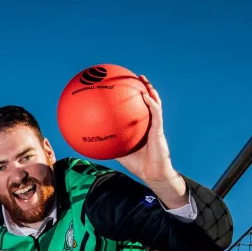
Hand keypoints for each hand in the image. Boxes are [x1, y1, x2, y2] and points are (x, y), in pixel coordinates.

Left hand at [117, 76, 180, 194]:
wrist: (152, 174)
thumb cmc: (138, 165)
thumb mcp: (120, 153)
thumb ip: (110, 145)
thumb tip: (92, 141)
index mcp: (142, 127)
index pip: (139, 108)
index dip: (134, 97)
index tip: (126, 86)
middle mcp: (150, 123)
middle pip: (148, 101)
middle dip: (143, 87)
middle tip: (135, 76)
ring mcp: (155, 126)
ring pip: (155, 103)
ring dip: (150, 90)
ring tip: (142, 79)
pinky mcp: (159, 131)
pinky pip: (156, 114)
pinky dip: (151, 104)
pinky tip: (145, 96)